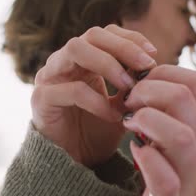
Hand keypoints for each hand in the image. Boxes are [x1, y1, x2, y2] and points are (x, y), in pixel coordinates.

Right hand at [31, 25, 156, 166]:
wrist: (78, 162)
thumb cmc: (100, 130)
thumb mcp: (123, 103)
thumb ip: (134, 84)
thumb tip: (153, 65)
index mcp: (84, 59)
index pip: (105, 33)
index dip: (130, 38)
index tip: (153, 54)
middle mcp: (64, 61)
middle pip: (91, 35)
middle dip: (123, 47)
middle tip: (146, 65)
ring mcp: (49, 77)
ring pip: (75, 49)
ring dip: (108, 64)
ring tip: (128, 86)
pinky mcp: (41, 99)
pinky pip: (70, 89)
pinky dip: (97, 101)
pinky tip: (114, 116)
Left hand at [122, 65, 195, 195]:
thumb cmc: (177, 178)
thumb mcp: (182, 142)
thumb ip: (173, 115)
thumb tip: (144, 80)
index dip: (165, 72)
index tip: (141, 81)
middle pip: (185, 100)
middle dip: (149, 91)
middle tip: (129, 101)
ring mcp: (193, 179)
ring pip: (181, 137)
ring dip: (147, 121)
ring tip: (129, 124)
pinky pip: (165, 178)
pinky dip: (145, 160)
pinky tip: (134, 151)